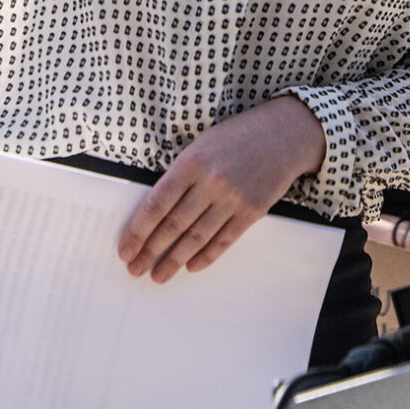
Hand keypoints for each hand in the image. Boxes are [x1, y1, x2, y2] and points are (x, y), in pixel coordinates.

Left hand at [119, 96, 326, 282]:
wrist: (283, 133)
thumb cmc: (236, 138)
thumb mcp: (200, 145)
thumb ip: (180, 175)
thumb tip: (156, 213)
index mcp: (190, 162)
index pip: (156, 205)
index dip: (138, 231)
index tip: (126, 250)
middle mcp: (211, 182)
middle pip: (173, 225)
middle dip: (151, 252)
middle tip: (136, 269)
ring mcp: (233, 198)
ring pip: (196, 237)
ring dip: (174, 261)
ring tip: (159, 276)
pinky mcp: (253, 210)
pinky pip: (224, 240)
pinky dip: (206, 256)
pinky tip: (191, 266)